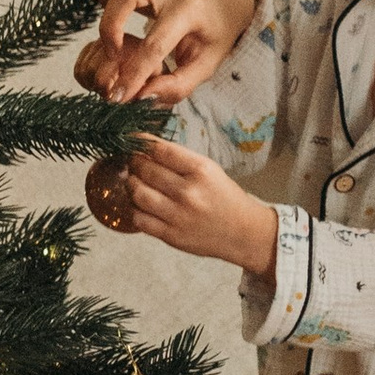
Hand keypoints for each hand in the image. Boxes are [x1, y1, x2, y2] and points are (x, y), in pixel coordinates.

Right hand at [75, 0, 256, 101]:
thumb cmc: (215, 30)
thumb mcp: (209, 62)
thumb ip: (178, 85)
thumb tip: (141, 97)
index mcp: (190, 11)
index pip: (156, 43)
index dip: (134, 73)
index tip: (119, 97)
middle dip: (109, 25)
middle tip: (112, 54)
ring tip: (110, 22)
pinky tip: (107, 0)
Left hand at [110, 139, 278, 273]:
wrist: (243, 232)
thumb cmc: (225, 198)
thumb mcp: (210, 170)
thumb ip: (180, 161)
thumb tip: (146, 149)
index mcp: (200, 170)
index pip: (161, 150)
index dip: (141, 142)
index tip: (133, 139)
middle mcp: (188, 192)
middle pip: (146, 170)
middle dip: (134, 163)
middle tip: (133, 162)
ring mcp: (178, 215)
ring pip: (138, 194)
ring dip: (131, 184)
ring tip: (134, 181)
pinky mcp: (171, 235)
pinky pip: (140, 219)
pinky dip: (135, 209)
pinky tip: (140, 204)